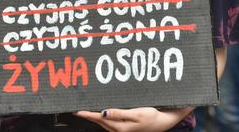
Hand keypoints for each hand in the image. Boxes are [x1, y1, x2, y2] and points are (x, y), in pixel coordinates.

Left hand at [74, 107, 190, 131]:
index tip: (77, 110)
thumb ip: (119, 113)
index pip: (99, 119)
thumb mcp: (136, 114)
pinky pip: (108, 122)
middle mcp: (118, 129)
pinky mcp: (123, 127)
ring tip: (85, 110)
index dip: (87, 114)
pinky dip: (102, 117)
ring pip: (103, 122)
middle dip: (88, 115)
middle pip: (98, 121)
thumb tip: (103, 113)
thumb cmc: (151, 117)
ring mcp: (121, 129)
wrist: (162, 123)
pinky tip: (100, 113)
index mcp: (119, 127)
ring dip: (94, 116)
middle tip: (76, 109)